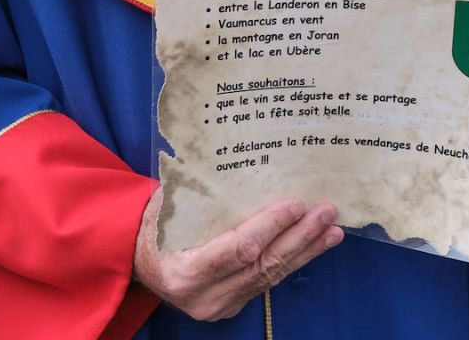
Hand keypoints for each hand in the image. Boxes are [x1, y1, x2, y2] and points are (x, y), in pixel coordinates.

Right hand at [132, 190, 340, 322]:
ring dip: (305, 251)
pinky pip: (267, 283)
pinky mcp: (232, 306)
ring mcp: (220, 306)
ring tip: (332, 230)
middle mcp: (205, 297)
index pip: (238, 249)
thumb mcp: (167, 206)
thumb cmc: (152, 225)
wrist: (136, 261)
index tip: (295, 204)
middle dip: (299, 238)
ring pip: (271, 277)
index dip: (270, 227)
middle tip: (326, 212)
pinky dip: (292, 261)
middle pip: (262, 265)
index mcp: (185, 271)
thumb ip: (202, 195)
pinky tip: (313, 245)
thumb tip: (244, 162)